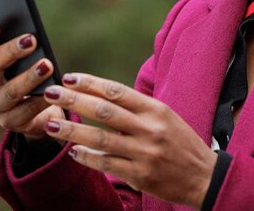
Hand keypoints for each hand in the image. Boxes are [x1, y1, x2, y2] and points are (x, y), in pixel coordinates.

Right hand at [0, 23, 62, 140]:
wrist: (38, 112)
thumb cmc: (27, 76)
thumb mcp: (21, 60)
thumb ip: (16, 40)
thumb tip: (20, 16)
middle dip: (10, 52)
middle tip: (31, 40)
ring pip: (10, 91)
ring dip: (29, 77)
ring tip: (46, 65)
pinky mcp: (11, 123)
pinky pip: (27, 110)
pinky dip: (41, 99)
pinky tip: (53, 90)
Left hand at [43, 73, 216, 208]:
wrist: (204, 177)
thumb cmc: (181, 143)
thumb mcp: (165, 117)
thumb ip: (136, 108)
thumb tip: (100, 95)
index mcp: (155, 109)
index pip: (116, 91)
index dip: (90, 83)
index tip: (69, 78)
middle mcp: (149, 128)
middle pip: (104, 111)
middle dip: (74, 101)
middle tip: (51, 94)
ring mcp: (144, 153)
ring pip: (100, 138)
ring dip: (72, 130)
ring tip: (49, 124)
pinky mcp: (140, 175)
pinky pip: (107, 164)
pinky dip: (87, 157)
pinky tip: (72, 151)